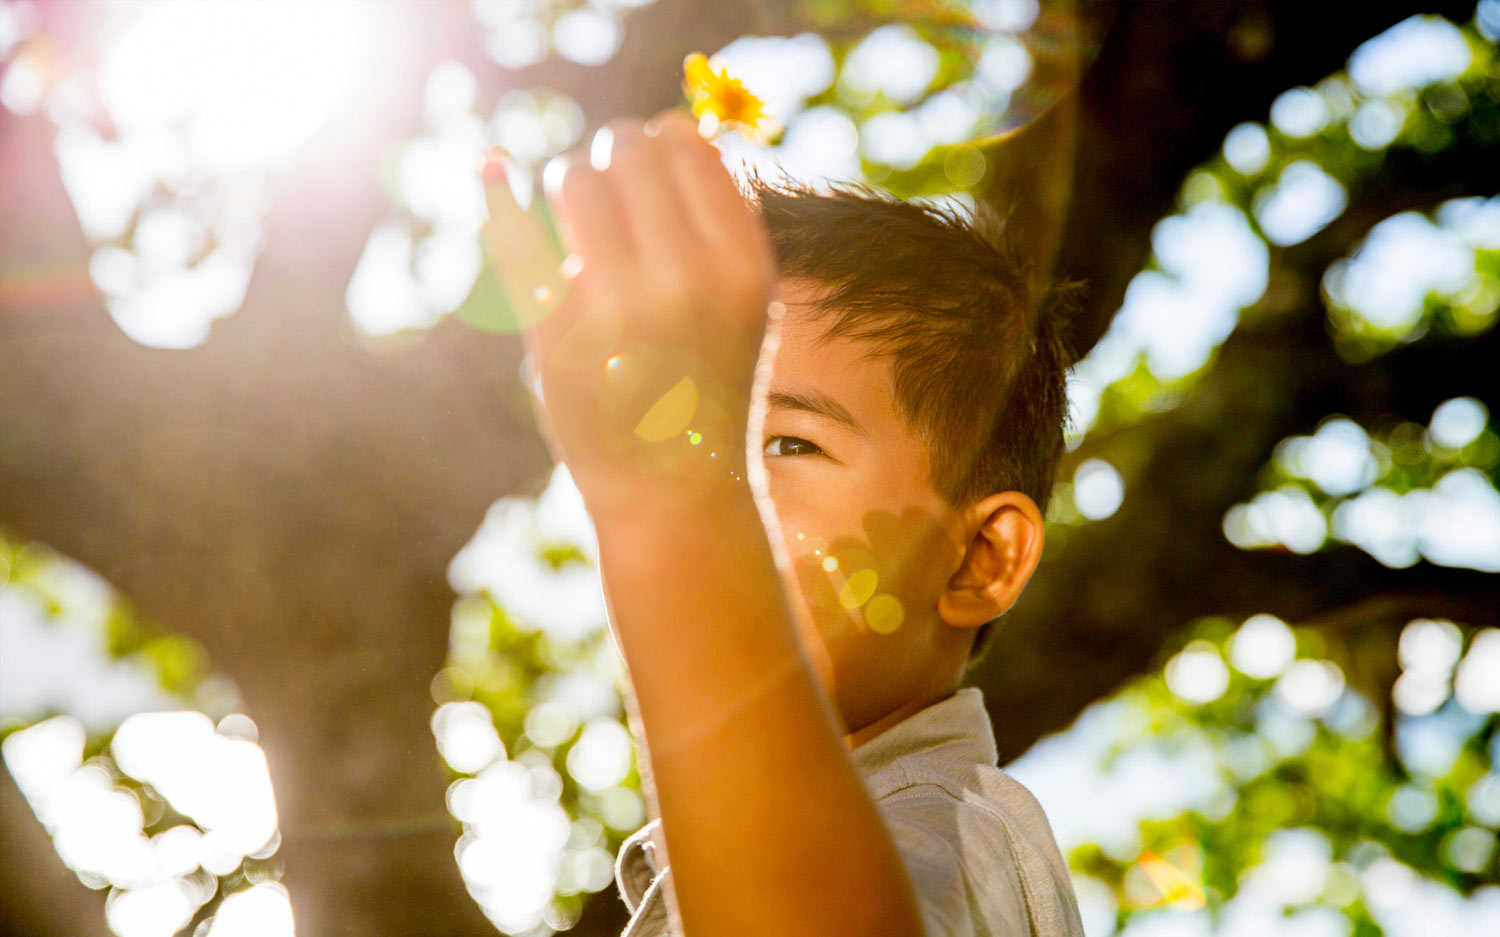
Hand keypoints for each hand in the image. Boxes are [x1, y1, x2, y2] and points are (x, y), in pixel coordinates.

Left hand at [483, 111, 776, 511]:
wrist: (676, 490)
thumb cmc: (707, 381)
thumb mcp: (743, 302)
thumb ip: (719, 218)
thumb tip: (670, 120)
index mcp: (743, 265)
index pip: (687, 145)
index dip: (658, 140)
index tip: (646, 164)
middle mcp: (688, 279)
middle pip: (628, 151)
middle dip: (610, 158)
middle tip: (605, 193)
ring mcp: (619, 306)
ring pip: (577, 179)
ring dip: (569, 183)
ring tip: (577, 218)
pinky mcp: (556, 333)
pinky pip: (516, 234)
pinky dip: (497, 192)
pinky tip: (488, 166)